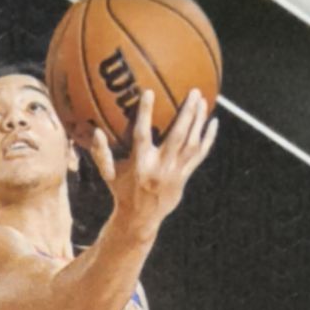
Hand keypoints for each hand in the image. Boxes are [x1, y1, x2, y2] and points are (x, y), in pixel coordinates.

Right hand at [90, 88, 217, 235]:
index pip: (142, 135)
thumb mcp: (108, 174)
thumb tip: (95, 131)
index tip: (149, 92)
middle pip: (177, 137)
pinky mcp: (184, 177)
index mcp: (139, 164)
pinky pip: (200, 156)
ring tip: (204, 101)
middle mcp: (159, 168)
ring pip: (192, 144)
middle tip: (194, 91)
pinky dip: (208, 139)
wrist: (140, 219)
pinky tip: (213, 122)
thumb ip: (101, 153)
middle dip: (187, 113)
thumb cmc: (122, 191)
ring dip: (199, 122)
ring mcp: (174, 173)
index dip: (145, 114)